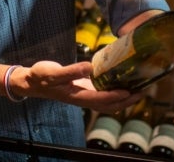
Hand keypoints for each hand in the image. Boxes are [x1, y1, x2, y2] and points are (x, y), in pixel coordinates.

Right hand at [12, 60, 142, 114]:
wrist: (31, 81)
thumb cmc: (41, 77)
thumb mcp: (54, 73)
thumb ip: (72, 70)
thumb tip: (90, 67)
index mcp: (76, 96)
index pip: (100, 100)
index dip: (116, 97)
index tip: (129, 91)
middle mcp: (82, 98)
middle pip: (108, 105)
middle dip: (125, 101)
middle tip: (142, 92)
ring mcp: (83, 95)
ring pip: (106, 102)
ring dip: (122, 98)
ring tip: (136, 89)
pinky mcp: (82, 89)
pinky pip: (101, 94)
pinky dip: (113, 91)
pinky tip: (119, 81)